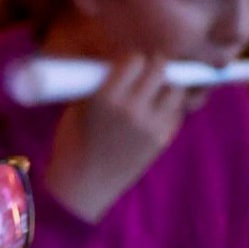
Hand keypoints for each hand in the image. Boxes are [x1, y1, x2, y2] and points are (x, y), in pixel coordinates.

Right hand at [44, 52, 187, 223]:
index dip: (132, 59)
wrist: (81, 187)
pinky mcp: (163, 138)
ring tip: (152, 94)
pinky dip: (167, 108)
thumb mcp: (79, 108)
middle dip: (153, 66)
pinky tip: (151, 115)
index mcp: (105, 98)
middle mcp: (131, 109)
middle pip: (160, 68)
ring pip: (175, 88)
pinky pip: (176, 111)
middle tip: (145, 73)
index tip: (126, 65)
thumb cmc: (73, 144)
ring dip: (165, 86)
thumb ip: (101, 84)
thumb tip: (120, 61)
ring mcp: (151, 125)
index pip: (135, 60)